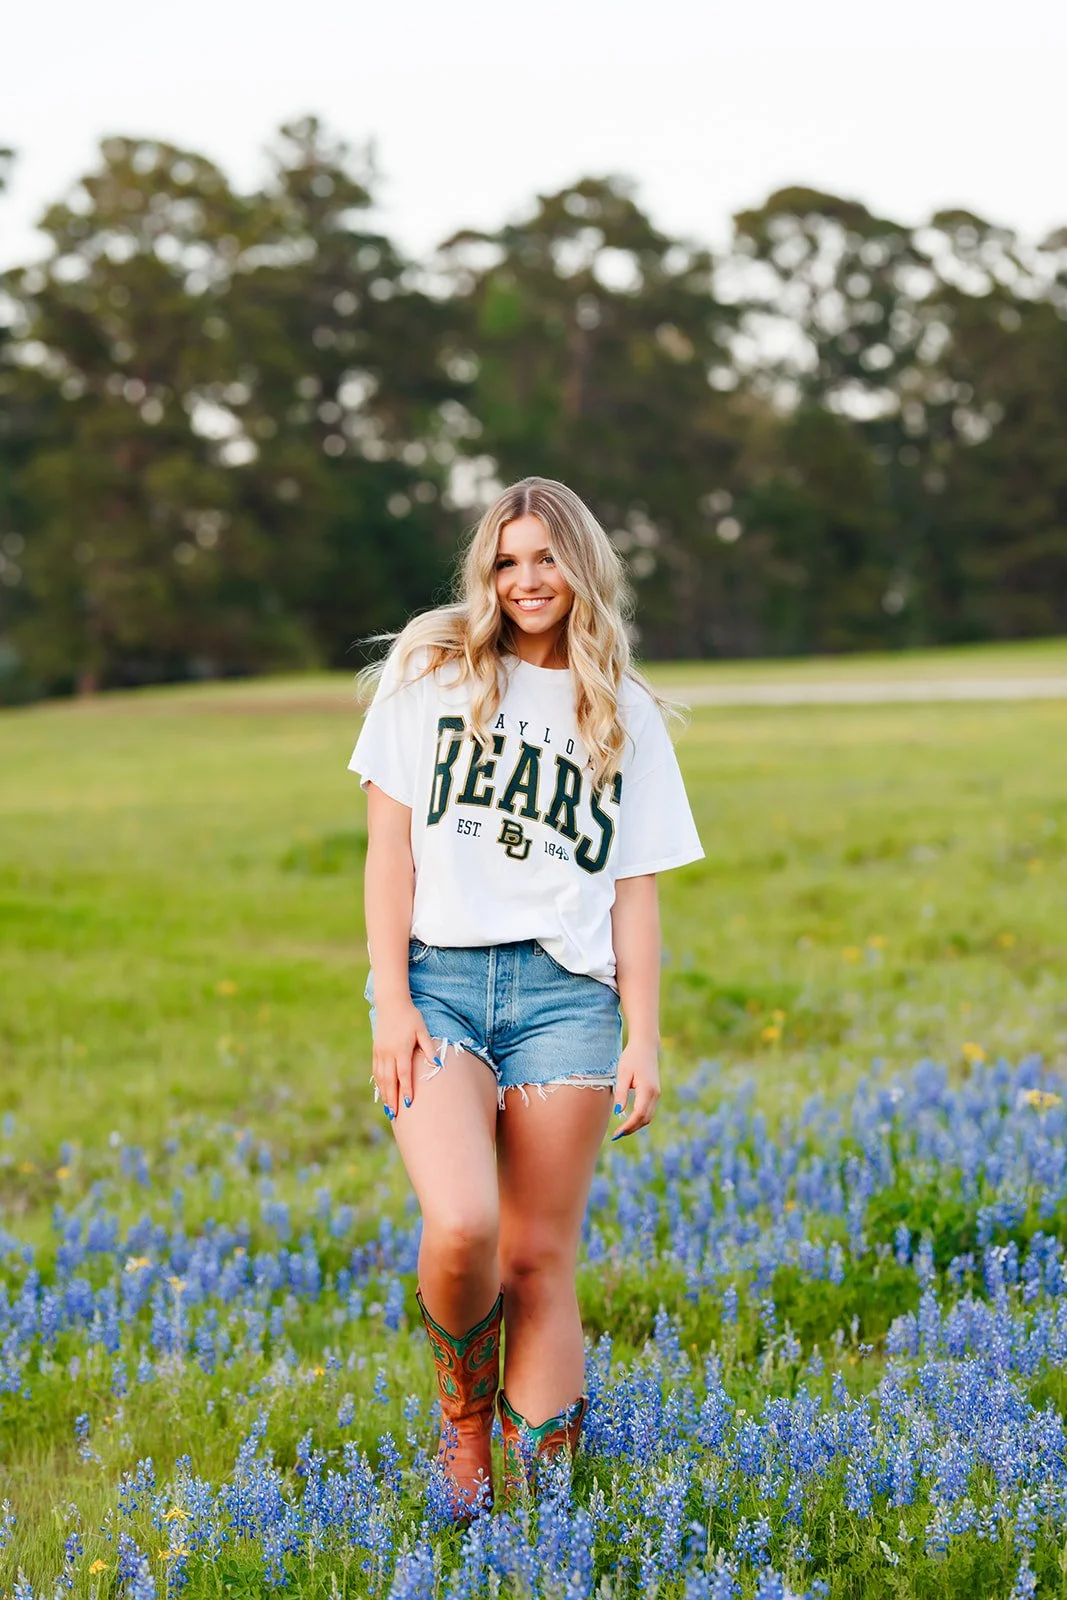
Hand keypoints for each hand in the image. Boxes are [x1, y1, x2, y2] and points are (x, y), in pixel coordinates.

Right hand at [372, 998, 436, 1118]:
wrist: (391, 1003)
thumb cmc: (411, 1016)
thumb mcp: (422, 1030)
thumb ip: (428, 1049)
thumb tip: (438, 1065)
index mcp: (401, 1049)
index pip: (404, 1074)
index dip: (406, 1090)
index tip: (409, 1104)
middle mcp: (388, 1053)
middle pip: (390, 1080)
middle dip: (392, 1099)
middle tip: (395, 1115)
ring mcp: (380, 1052)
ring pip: (381, 1078)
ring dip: (384, 1094)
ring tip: (388, 1108)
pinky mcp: (376, 1050)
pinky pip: (376, 1070)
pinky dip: (379, 1083)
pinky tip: (382, 1092)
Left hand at [611, 1041, 660, 1139]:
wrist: (645, 1046)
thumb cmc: (631, 1057)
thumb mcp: (622, 1073)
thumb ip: (621, 1093)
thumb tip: (618, 1113)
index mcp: (647, 1090)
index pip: (639, 1114)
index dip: (628, 1126)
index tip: (617, 1133)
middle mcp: (655, 1094)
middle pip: (645, 1119)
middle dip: (631, 1129)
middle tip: (616, 1135)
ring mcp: (657, 1094)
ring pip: (648, 1117)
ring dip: (636, 1125)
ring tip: (621, 1130)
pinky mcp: (655, 1093)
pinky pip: (648, 1111)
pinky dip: (639, 1119)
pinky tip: (629, 1120)